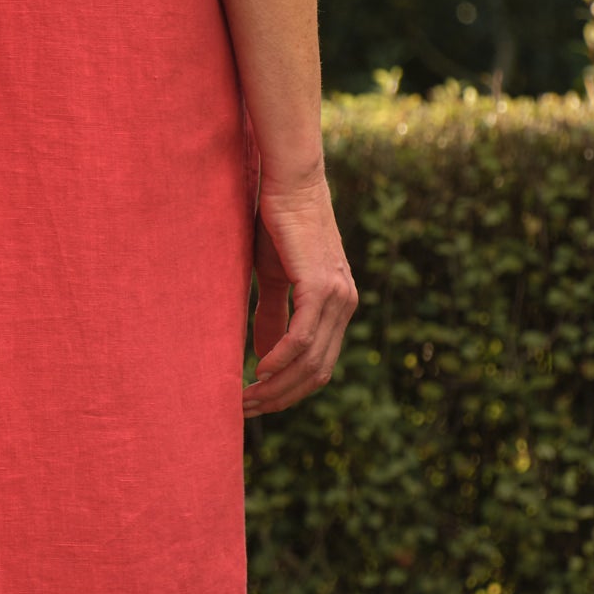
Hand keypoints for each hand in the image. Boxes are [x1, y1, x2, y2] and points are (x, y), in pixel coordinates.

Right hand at [244, 170, 356, 415]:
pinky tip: (259, 369)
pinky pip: (302, 337)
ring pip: (310, 360)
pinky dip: (280, 359)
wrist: (290, 183)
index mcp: (339, 306)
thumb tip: (267, 358)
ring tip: (247, 397)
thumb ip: (274, 316)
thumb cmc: (280, 225)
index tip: (259, 404)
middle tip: (247, 410)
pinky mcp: (320, 285)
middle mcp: (346, 305)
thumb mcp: (275, 279)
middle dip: (281, 397)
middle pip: (317, 372)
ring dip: (277, 385)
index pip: (321, 366)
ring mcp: (337, 296)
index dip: (291, 392)